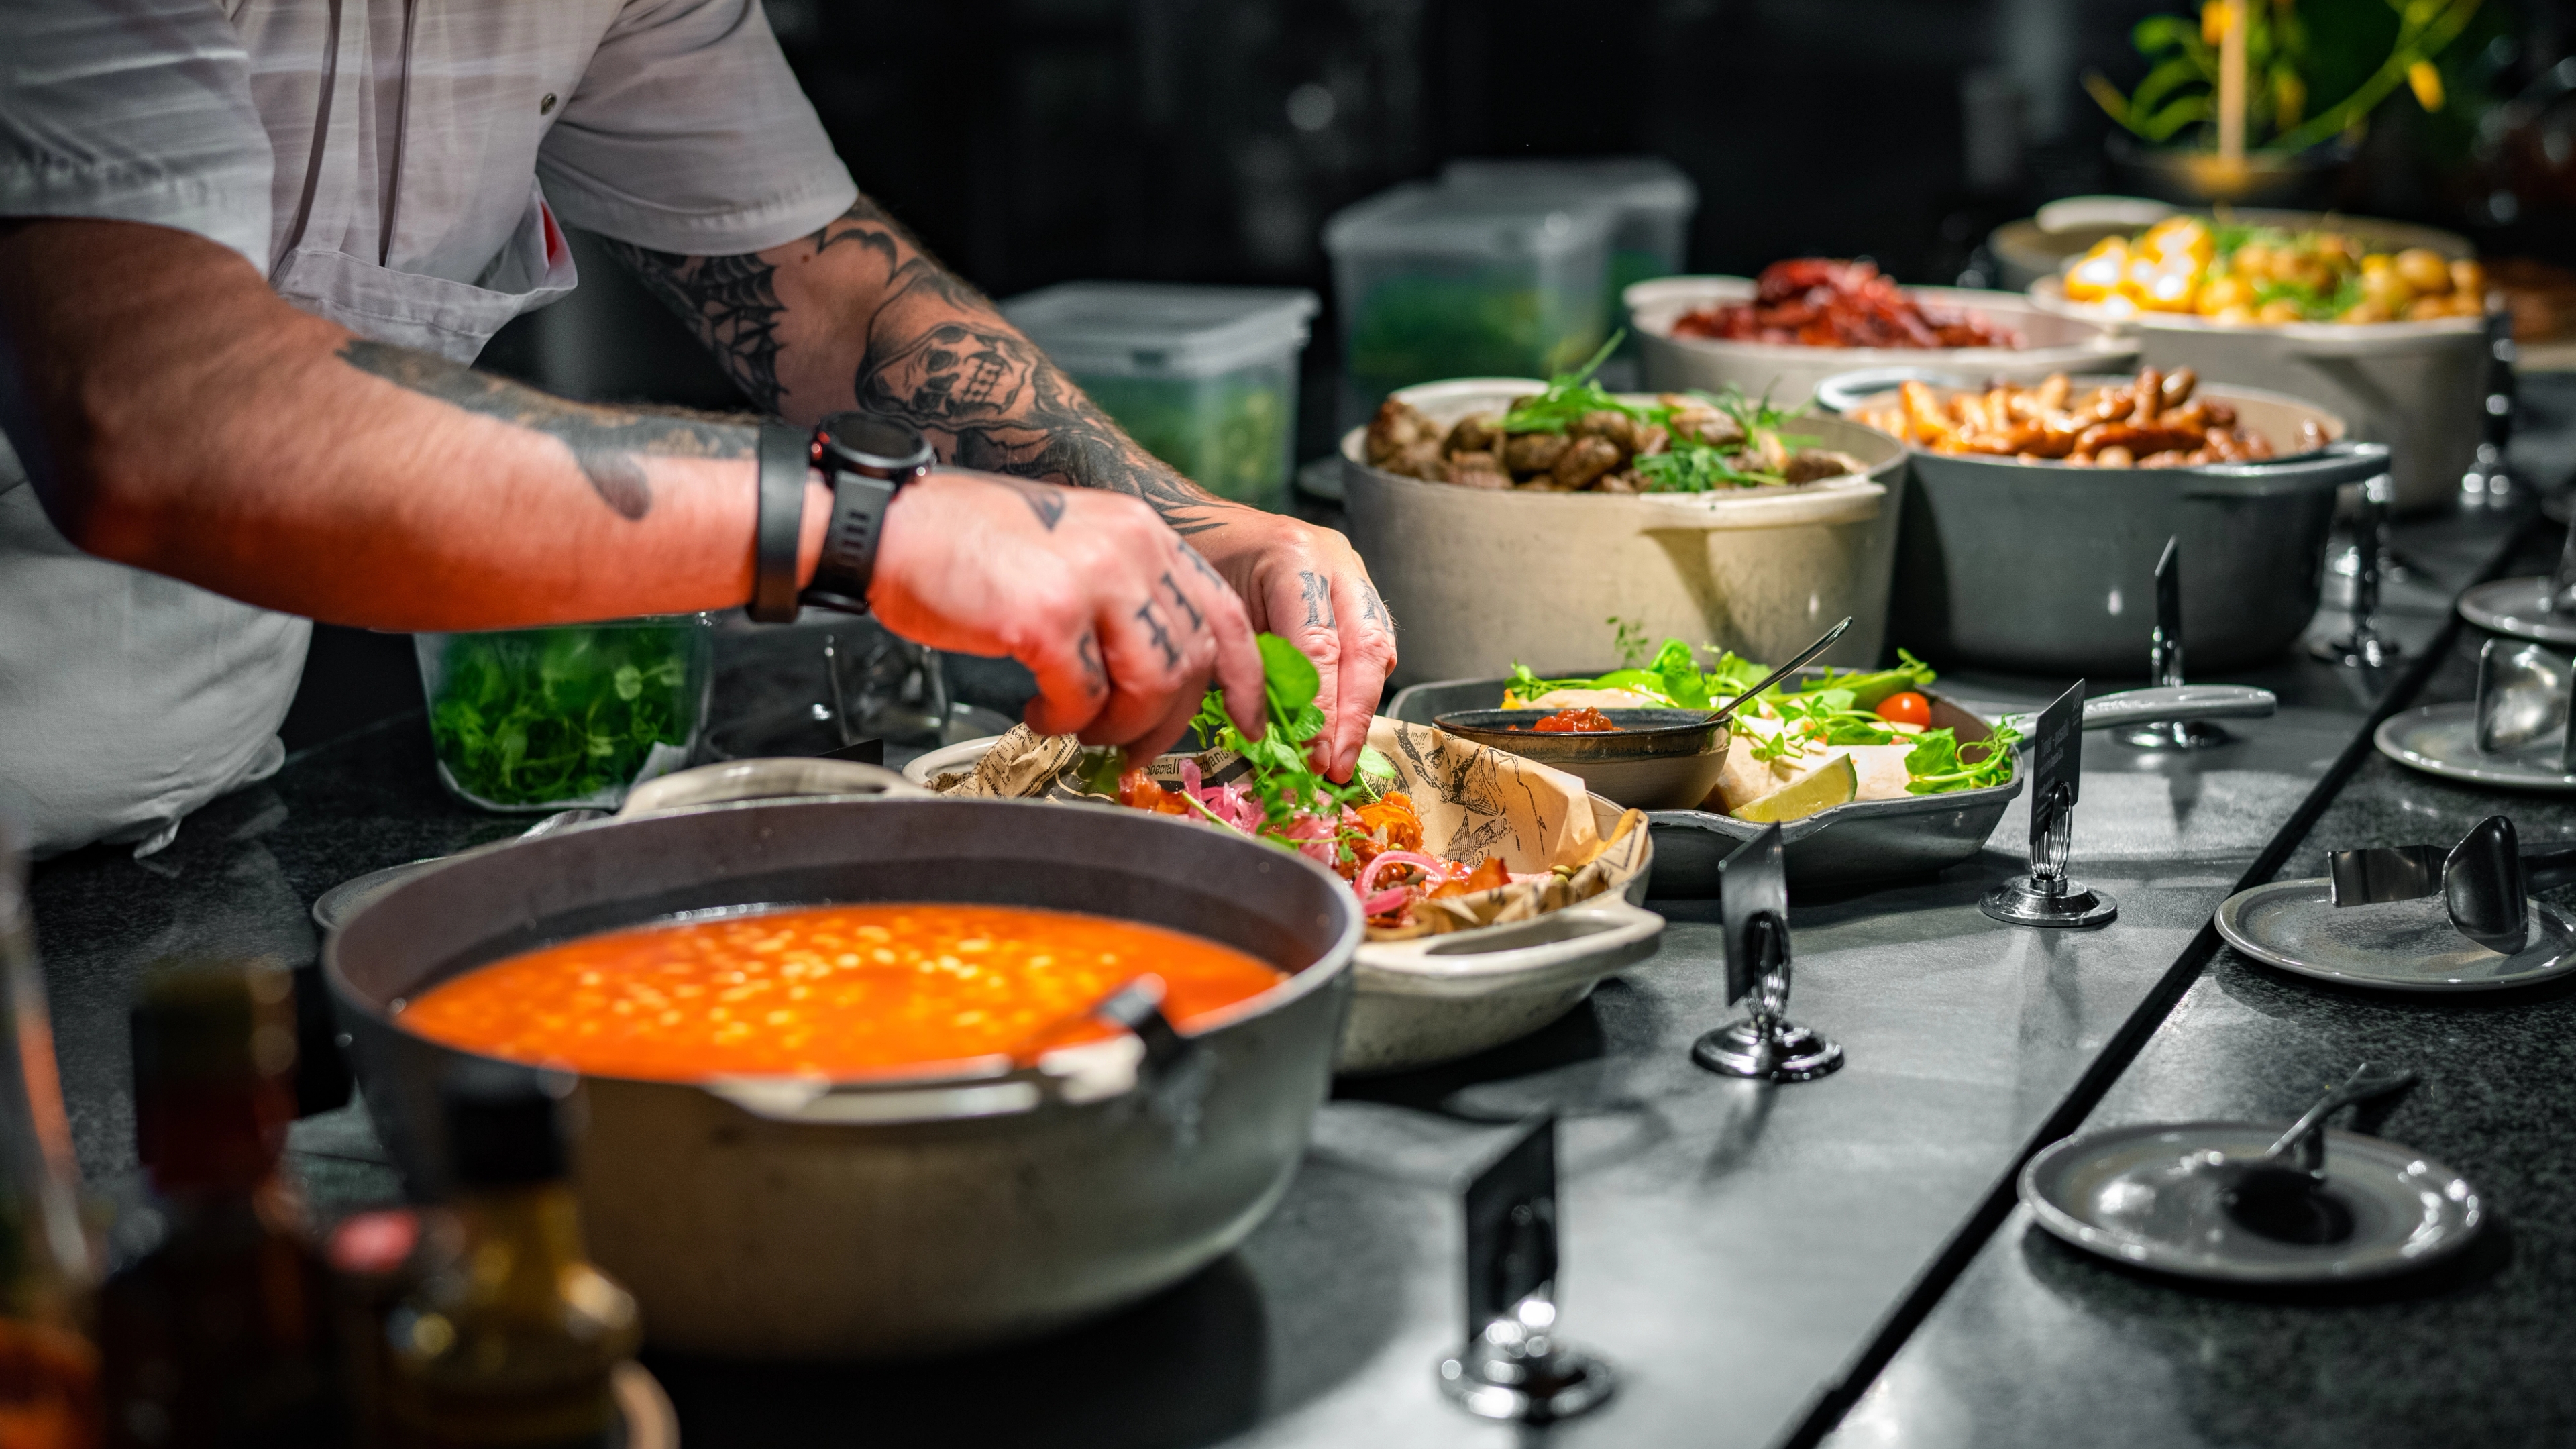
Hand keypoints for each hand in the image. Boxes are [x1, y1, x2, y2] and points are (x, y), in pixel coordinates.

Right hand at [867, 471, 1265, 758]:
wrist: (890, 525)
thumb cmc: (969, 543)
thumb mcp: (1073, 547)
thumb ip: (1126, 596)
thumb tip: (1164, 673)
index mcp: (1143, 532)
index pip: (1224, 612)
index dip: (1246, 678)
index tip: (1249, 722)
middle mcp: (1130, 548)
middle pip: (1193, 659)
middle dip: (1168, 721)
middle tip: (1131, 747)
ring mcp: (1092, 580)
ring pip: (1150, 687)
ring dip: (1116, 725)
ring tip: (1076, 723)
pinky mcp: (1047, 618)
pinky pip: (1083, 699)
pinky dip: (1063, 720)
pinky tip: (1036, 710)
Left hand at [1186, 507, 1397, 780]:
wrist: (1198, 523)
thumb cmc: (1195, 567)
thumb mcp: (1214, 619)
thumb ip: (1251, 669)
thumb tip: (1279, 738)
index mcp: (1291, 557)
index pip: (1319, 646)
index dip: (1322, 710)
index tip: (1316, 757)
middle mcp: (1332, 558)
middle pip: (1365, 647)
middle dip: (1355, 716)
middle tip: (1338, 766)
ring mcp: (1349, 569)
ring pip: (1377, 646)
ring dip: (1362, 707)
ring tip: (1341, 756)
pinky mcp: (1354, 586)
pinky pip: (1370, 642)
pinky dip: (1357, 687)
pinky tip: (1341, 723)